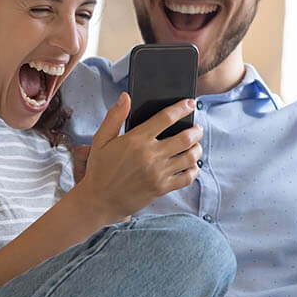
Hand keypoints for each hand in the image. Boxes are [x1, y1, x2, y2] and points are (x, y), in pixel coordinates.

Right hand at [69, 93, 200, 222]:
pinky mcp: (162, 188)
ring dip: (197, 149)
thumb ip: (114, 116)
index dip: (181, 108)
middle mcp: (150, 155)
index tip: (190, 103)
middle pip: (185, 138)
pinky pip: (187, 177)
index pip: (166, 118)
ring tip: (196, 145)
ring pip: (190, 157)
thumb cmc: (100, 169)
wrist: (99, 200)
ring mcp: (158, 173)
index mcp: (136, 140)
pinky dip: (194, 170)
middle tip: (197, 128)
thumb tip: (125, 97)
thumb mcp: (101, 139)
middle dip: (196, 131)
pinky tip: (191, 166)